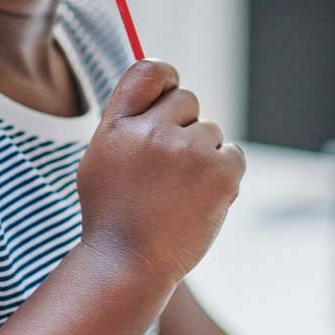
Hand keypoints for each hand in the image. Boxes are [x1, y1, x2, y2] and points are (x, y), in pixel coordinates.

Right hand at [79, 60, 246, 284]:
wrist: (129, 264)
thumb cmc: (113, 215)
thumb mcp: (101, 159)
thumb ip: (126, 122)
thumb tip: (161, 91)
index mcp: (118, 124)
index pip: (149, 70)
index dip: (165, 78)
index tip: (168, 93)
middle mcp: (152, 131)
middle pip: (186, 99)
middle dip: (183, 126)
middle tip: (168, 167)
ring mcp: (188, 151)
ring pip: (211, 130)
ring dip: (203, 154)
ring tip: (179, 192)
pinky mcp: (220, 172)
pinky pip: (233, 153)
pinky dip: (224, 173)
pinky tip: (200, 198)